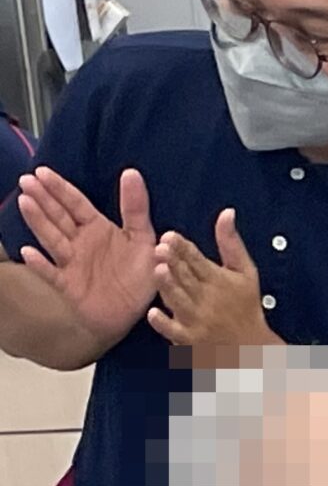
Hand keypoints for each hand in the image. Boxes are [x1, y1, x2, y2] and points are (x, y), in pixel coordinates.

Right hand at [13, 167, 157, 343]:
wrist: (136, 314)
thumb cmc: (138, 275)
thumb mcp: (143, 239)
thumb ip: (136, 208)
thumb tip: (132, 172)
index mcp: (96, 228)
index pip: (75, 203)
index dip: (60, 188)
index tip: (42, 171)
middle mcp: (80, 242)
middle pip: (58, 216)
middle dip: (43, 199)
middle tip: (26, 180)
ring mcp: (72, 263)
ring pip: (52, 239)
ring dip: (38, 222)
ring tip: (25, 202)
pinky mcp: (69, 286)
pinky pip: (52, 274)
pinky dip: (40, 265)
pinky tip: (28, 252)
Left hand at [148, 211, 277, 351]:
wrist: (252, 350)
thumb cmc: (246, 308)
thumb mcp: (246, 273)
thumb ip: (231, 243)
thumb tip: (227, 213)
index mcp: (219, 280)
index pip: (198, 260)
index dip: (184, 248)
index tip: (171, 236)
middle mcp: (208, 299)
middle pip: (187, 277)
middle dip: (175, 263)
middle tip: (161, 248)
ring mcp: (198, 320)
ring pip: (179, 300)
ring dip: (169, 286)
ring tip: (158, 271)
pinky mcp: (190, 339)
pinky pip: (175, 331)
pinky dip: (165, 323)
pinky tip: (154, 313)